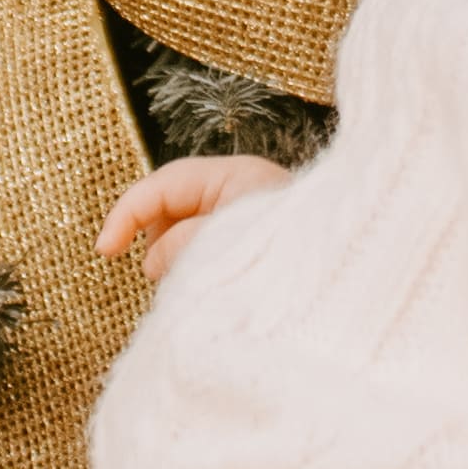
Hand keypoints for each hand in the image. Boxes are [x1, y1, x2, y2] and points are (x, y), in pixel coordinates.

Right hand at [101, 152, 289, 275]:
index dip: (125, 214)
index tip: (104, 252)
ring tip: (201, 288)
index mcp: (237, 177)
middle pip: (170, 207)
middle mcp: (243, 191)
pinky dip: (199, 271)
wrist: (363, 283)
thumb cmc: (299, 257)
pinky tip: (213, 291)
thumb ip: (183, 246)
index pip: (162, 186)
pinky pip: (208, 253)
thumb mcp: (230, 246)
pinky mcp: (253, 247)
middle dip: (157, 242)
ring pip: (186, 234)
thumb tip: (153, 263)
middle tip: (165, 280)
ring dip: (179, 262)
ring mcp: (248, 218)